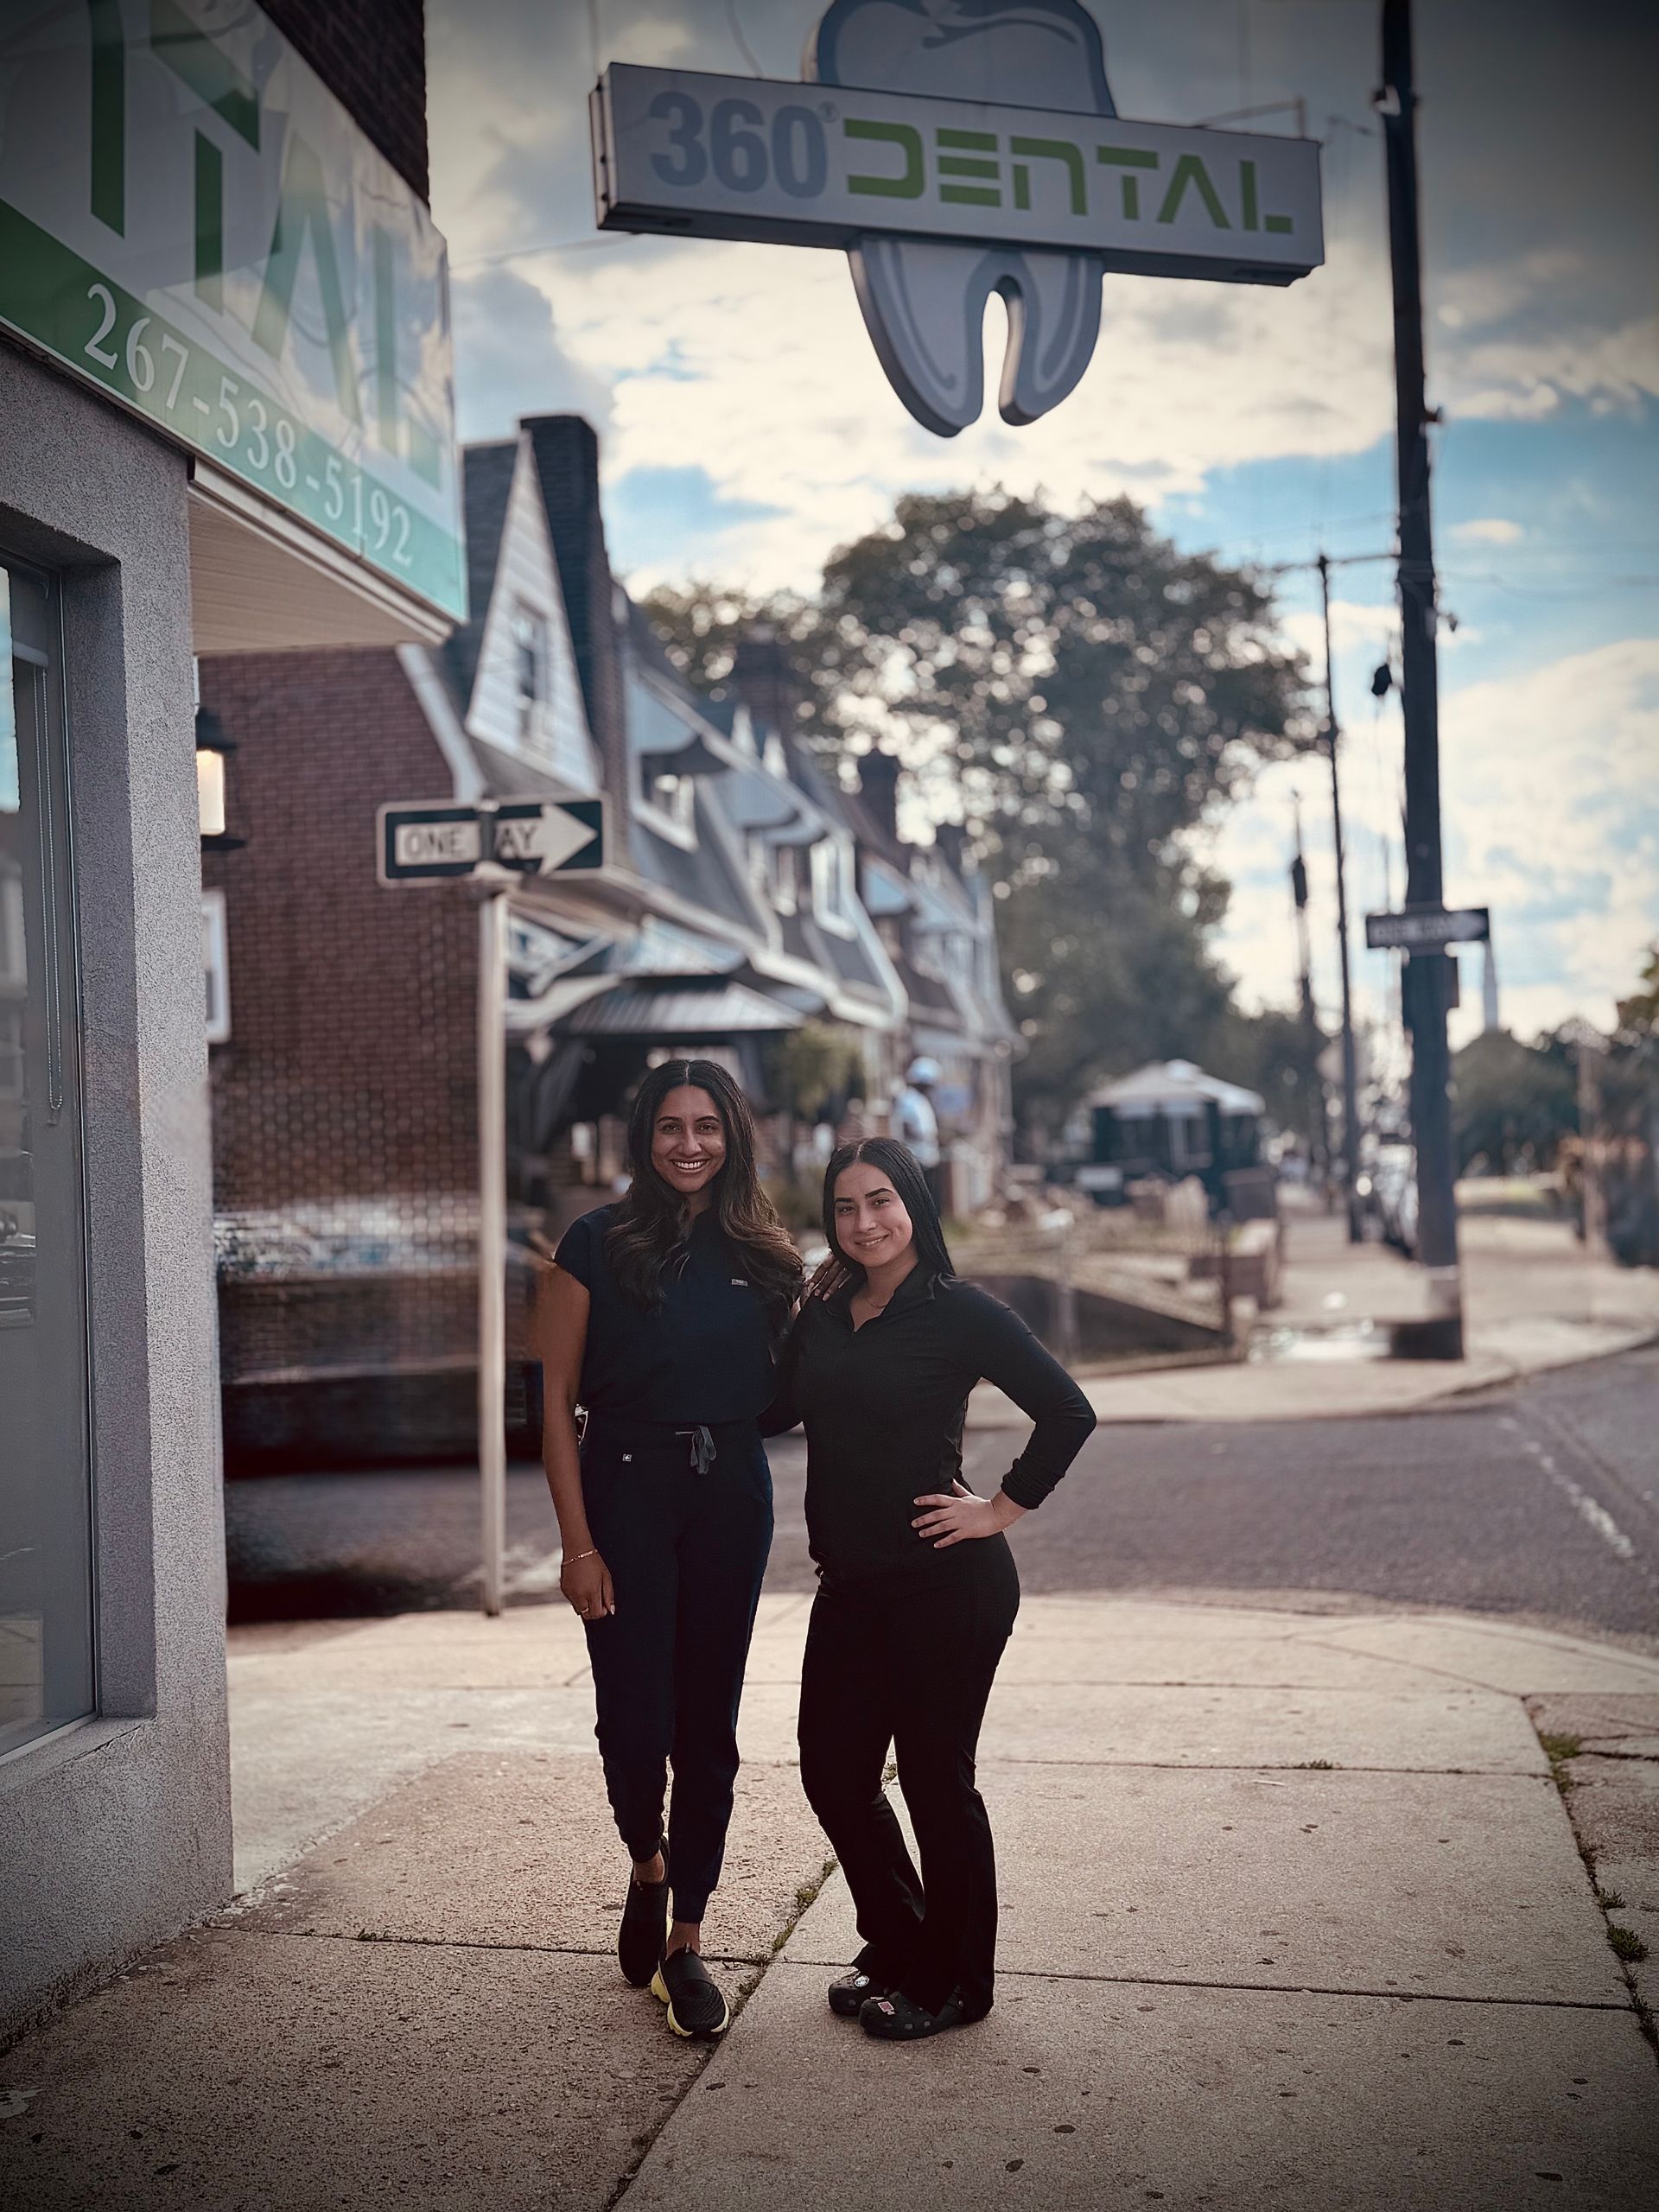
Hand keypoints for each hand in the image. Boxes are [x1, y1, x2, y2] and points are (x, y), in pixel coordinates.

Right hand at [560, 1548, 613, 1619]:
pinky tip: (581, 1586)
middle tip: (597, 1601)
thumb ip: (609, 1596)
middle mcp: (579, 1595)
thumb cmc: (594, 1562)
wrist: (577, 1550)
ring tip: (589, 1591)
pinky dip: (577, 1599)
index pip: (596, 1614)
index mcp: (591, 1592)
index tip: (604, 1606)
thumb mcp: (606, 1577)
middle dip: (593, 1612)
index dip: (602, 1612)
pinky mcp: (564, 1590)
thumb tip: (610, 1611)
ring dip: (585, 1606)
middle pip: (587, 1615)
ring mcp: (570, 1593)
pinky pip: (571, 1601)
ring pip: (578, 1609)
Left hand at [911, 1480, 1025, 1548]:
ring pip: (942, 1526)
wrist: (996, 1514)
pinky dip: (944, 1541)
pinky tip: (936, 1545)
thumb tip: (952, 1481)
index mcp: (956, 1502)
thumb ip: (958, 1490)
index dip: (925, 1500)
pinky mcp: (966, 1532)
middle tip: (913, 1524)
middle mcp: (956, 1512)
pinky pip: (952, 1537)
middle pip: (936, 1514)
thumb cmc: (982, 1505)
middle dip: (923, 1519)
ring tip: (921, 1534)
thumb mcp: (968, 1496)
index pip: (937, 1499)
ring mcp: (961, 1522)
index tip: (915, 1501)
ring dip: (930, 1530)